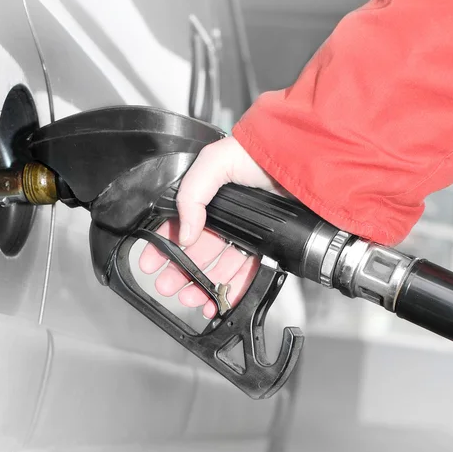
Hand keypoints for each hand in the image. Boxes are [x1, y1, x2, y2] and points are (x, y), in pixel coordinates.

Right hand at [138, 136, 280, 318]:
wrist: (301, 158)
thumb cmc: (258, 152)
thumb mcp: (214, 163)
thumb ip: (192, 195)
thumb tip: (185, 233)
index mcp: (207, 196)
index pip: (179, 225)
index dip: (164, 245)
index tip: (151, 263)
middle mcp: (226, 216)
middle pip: (198, 250)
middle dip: (180, 271)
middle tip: (168, 287)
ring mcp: (246, 232)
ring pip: (220, 265)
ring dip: (204, 284)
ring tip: (191, 298)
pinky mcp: (267, 245)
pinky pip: (248, 271)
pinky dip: (234, 288)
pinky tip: (221, 298)